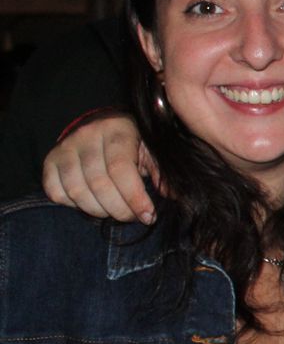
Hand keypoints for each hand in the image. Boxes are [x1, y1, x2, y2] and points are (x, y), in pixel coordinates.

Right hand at [41, 114, 157, 223]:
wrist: (105, 126)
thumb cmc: (136, 143)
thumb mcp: (154, 151)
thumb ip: (163, 172)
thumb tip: (174, 195)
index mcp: (118, 130)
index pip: (121, 170)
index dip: (134, 198)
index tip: (148, 216)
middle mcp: (87, 136)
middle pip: (99, 185)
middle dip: (120, 210)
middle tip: (133, 217)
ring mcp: (65, 147)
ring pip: (77, 192)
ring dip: (99, 211)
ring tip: (116, 212)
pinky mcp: (50, 160)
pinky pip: (56, 192)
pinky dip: (74, 205)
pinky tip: (93, 203)